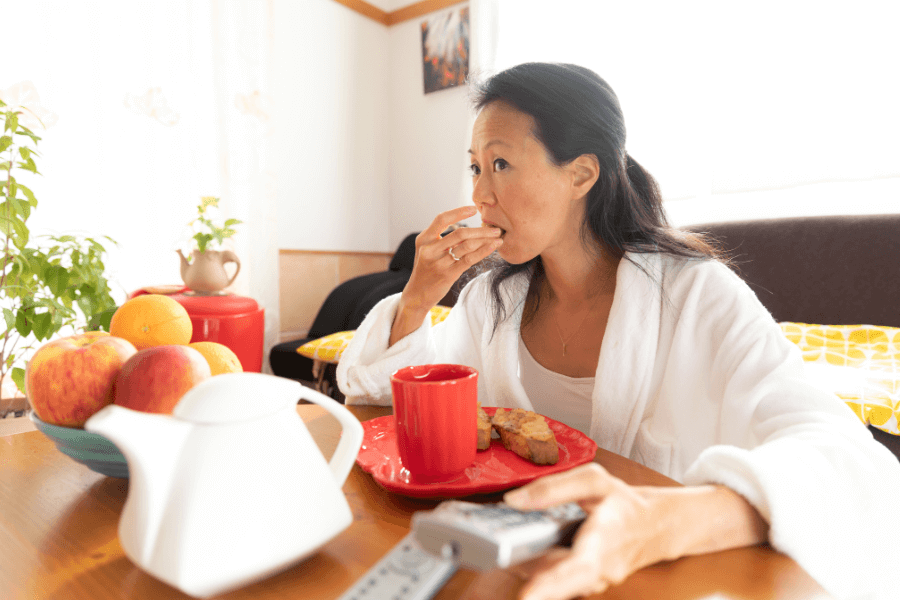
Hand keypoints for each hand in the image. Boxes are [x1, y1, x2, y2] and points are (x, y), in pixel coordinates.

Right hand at [401, 205, 502, 311]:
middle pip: (459, 233)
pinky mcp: (448, 274)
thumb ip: (441, 239)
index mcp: (424, 239)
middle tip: (496, 228)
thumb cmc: (426, 270)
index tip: (474, 209)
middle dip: (481, 230)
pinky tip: (492, 246)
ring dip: (486, 240)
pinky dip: (483, 251)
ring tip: (498, 237)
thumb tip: (467, 229)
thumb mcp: (427, 251)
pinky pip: (469, 260)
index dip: (458, 212)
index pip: (441, 219)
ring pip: (467, 246)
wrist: (417, 294)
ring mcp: (438, 262)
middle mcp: (429, 249)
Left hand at [502, 463, 663, 599]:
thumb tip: (514, 500)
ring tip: (509, 547)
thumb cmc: (624, 503)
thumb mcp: (594, 481)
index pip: (580, 567)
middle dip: (527, 571)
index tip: (527, 597)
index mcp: (605, 539)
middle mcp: (600, 570)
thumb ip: (554, 488)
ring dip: (529, 567)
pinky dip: (538, 568)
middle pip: (558, 582)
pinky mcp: (584, 586)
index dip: (553, 584)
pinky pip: (555, 581)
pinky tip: (526, 551)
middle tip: (502, 556)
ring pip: (552, 582)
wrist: (655, 527)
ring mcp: (593, 582)